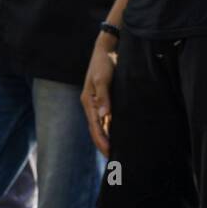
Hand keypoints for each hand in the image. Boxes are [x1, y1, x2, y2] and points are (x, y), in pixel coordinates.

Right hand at [80, 36, 117, 154]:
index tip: (110, 154)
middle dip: (103, 144)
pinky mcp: (104, 98)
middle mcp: (91, 104)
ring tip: (115, 151)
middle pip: (96, 129)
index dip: (102, 142)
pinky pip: (106, 117)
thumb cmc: (104, 62)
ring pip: (100, 125)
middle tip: (114, 160)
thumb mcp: (103, 78)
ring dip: (106, 138)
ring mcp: (96, 101)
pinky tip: (117, 133)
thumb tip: (104, 115)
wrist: (107, 47)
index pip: (95, 128)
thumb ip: (103, 96)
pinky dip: (110, 127)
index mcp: (88, 102)